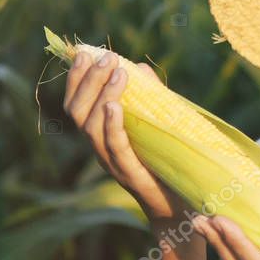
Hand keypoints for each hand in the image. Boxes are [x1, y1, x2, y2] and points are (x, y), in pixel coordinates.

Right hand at [62, 51, 186, 219]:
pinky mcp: (130, 174)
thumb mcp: (157, 123)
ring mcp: (112, 162)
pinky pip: (115, 147)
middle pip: (78, 113)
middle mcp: (100, 149)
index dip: (76, 79)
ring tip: (118, 73)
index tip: (85, 53)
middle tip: (106, 57)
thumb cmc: (168, 163)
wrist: (183, 206)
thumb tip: (140, 68)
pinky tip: (114, 106)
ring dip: (102, 96)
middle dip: (89, 81)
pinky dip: (112, 125)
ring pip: (92, 128)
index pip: (77, 104)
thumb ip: (149, 97)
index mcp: (102, 136)